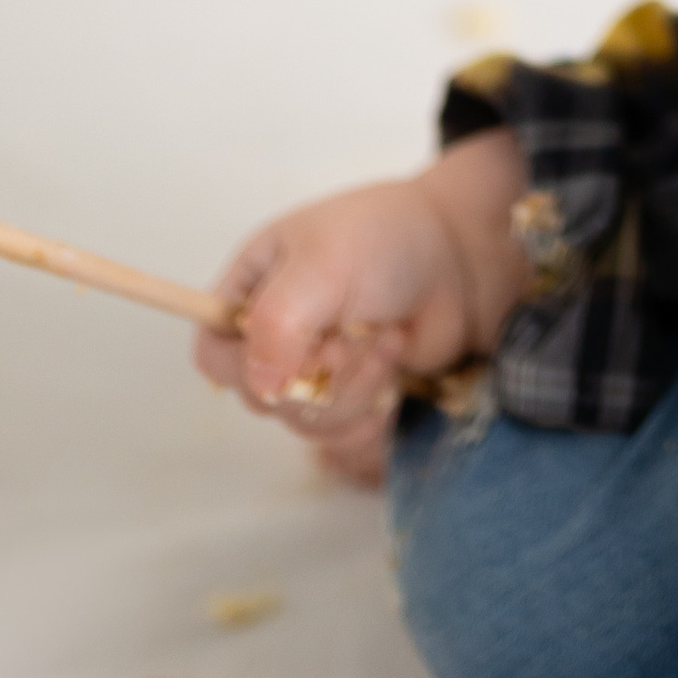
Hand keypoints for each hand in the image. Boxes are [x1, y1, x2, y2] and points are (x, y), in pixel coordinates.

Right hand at [194, 130, 534, 474]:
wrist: (464, 253)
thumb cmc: (388, 238)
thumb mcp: (325, 263)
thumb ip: (280, 322)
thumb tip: (262, 390)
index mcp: (254, 289)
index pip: (213, 352)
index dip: (241, 367)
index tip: (290, 356)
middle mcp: (278, 334)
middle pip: (262, 400)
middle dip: (317, 379)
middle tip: (353, 340)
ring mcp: (318, 369)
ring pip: (307, 424)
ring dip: (354, 392)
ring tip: (388, 340)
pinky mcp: (356, 396)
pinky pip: (345, 439)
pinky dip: (373, 414)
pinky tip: (398, 369)